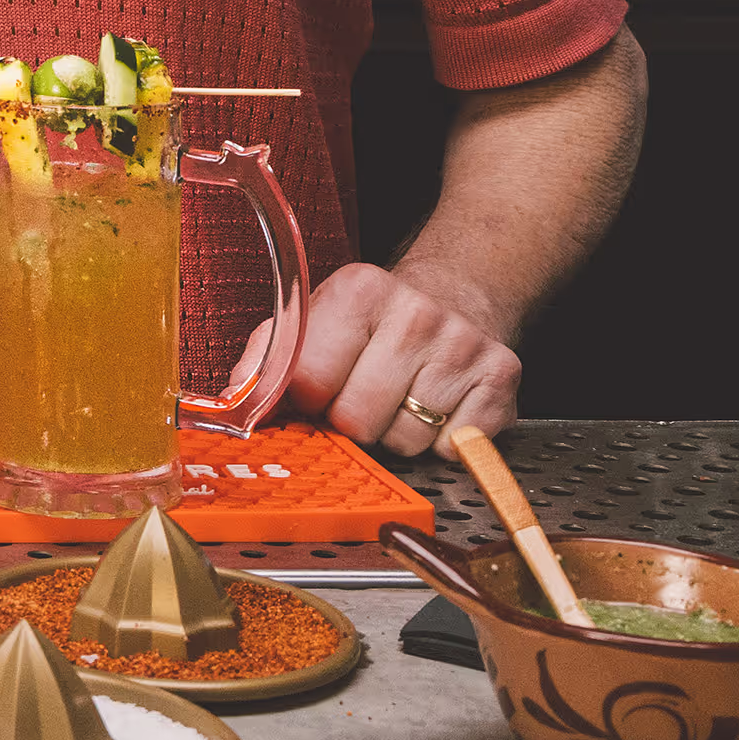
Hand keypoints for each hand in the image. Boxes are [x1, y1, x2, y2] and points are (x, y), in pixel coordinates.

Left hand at [227, 259, 521, 458]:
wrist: (458, 292)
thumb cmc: (375, 321)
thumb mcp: (314, 320)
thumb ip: (268, 360)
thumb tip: (237, 402)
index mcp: (358, 291)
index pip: (309, 381)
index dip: (308, 401)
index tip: (318, 392)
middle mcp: (416, 313)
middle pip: (358, 419)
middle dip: (353, 422)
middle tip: (363, 397)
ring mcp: (463, 345)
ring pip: (406, 440)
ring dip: (397, 434)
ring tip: (402, 397)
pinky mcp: (501, 378)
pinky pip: (452, 448)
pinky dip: (441, 442)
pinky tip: (438, 406)